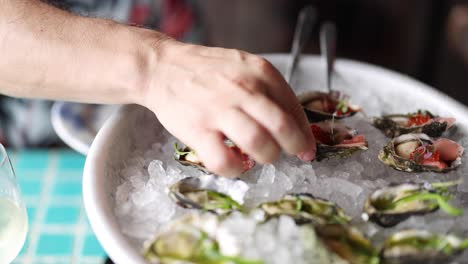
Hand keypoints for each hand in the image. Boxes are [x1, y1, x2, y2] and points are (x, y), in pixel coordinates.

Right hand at [140, 39, 315, 176]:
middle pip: (281, 127)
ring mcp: (219, 110)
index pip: (293, 107)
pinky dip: (235, 169)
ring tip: (260, 156)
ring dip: (267, 157)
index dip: (305, 133)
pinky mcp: (197, 130)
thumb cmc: (207, 70)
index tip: (307, 147)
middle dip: (294, 147)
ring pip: (258, 144)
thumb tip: (294, 124)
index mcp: (259, 72)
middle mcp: (242, 89)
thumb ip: (269, 90)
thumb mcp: (244, 66)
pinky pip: (224, 161)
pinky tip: (234, 163)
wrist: (163, 67)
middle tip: (293, 155)